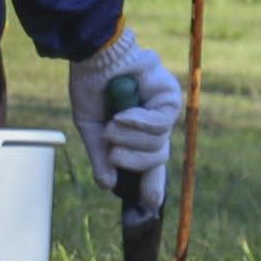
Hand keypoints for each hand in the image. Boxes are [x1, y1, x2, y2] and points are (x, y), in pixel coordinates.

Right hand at [68, 25, 183, 196]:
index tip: (150, 205)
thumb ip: (100, 156)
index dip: (152, 185)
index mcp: (136, 135)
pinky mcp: (169, 96)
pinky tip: (123, 116)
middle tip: (112, 153)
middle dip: (133, 162)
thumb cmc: (91, 87)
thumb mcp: (90, 128)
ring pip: (157, 144)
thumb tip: (108, 186)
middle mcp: (154, 125)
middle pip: (156, 160)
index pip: (150, 165)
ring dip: (130, 139)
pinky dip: (139, 124)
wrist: (93, 56)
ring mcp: (164, 111)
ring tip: (113, 122)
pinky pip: (160, 124)